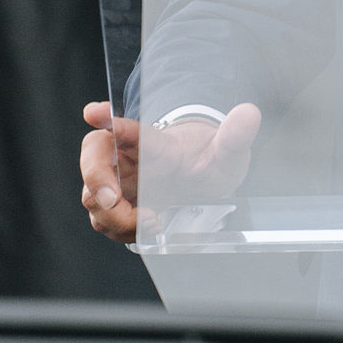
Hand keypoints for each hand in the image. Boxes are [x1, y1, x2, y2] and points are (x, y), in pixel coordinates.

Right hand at [80, 100, 261, 243]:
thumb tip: (249, 114)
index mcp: (154, 140)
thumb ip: (235, 135)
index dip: (109, 119)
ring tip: (153, 221)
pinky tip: (147, 229)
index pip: (129, 127)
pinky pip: (103, 219)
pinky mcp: (116, 205)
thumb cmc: (208, 160)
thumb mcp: (227, 151)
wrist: (202, 180)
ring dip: (114, 216)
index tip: (93, 112)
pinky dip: (120, 229)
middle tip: (114, 200)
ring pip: (93, 195)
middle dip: (96, 178)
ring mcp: (118, 181)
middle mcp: (129, 156)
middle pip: (94, 156)